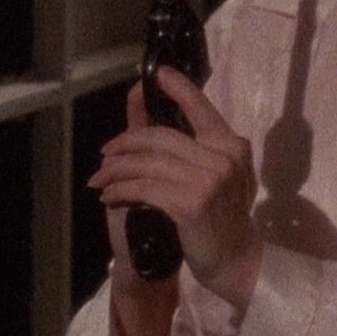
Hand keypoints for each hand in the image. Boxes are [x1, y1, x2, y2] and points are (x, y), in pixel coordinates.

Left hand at [91, 65, 262, 309]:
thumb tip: (152, 113)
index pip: (200, 108)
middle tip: (105, 154)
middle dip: (125, 143)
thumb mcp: (215, 175)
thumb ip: (190, 146)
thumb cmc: (221, 217)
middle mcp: (222, 157)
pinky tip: (110, 197)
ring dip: (116, 170)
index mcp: (230, 145)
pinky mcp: (191, 203)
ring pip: (146, 162)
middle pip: (159, 137)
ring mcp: (208, 180)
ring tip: (100, 180)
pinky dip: (121, 191)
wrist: (236, 261)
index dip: (177, 87)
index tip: (156, 74)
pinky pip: (144, 188)